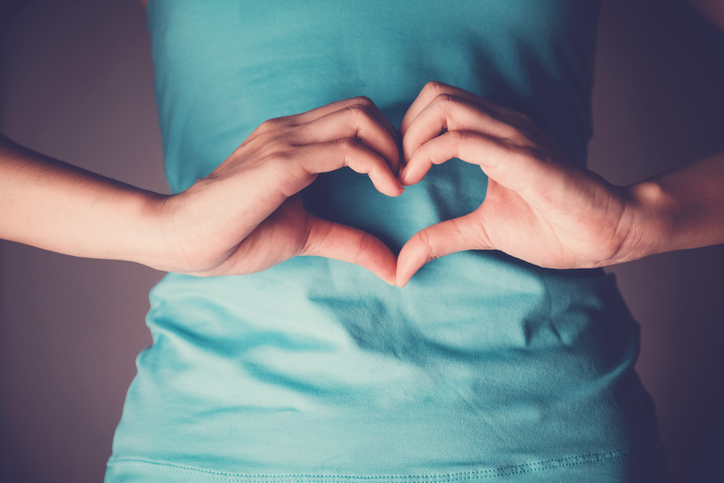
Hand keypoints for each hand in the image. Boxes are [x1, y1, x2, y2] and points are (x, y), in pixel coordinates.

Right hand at [160, 96, 403, 283]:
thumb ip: (348, 241)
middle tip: (405, 177)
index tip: (399, 179)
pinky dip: (377, 164)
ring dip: (392, 148)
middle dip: (396, 139)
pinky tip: (389, 189)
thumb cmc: (235, 235)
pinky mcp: (283, 162)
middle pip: (363, 108)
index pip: (353, 116)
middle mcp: (290, 131)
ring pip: (360, 118)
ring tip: (399, 184)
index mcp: (293, 141)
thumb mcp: (305, 235)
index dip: (385, 141)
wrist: (183, 239)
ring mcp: (286, 141)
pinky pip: (346, 149)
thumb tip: (392, 267)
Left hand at [395, 82, 635, 285]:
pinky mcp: (520, 156)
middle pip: (435, 93)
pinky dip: (427, 154)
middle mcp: (502, 124)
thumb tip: (402, 268)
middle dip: (404, 128)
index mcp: (495, 132)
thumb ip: (440, 239)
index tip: (398, 172)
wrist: (606, 233)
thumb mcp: (482, 230)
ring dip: (411, 137)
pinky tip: (415, 178)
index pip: (439, 104)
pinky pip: (462, 138)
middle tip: (397, 169)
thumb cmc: (553, 227)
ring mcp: (512, 135)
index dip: (408, 132)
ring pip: (444, 105)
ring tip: (405, 174)